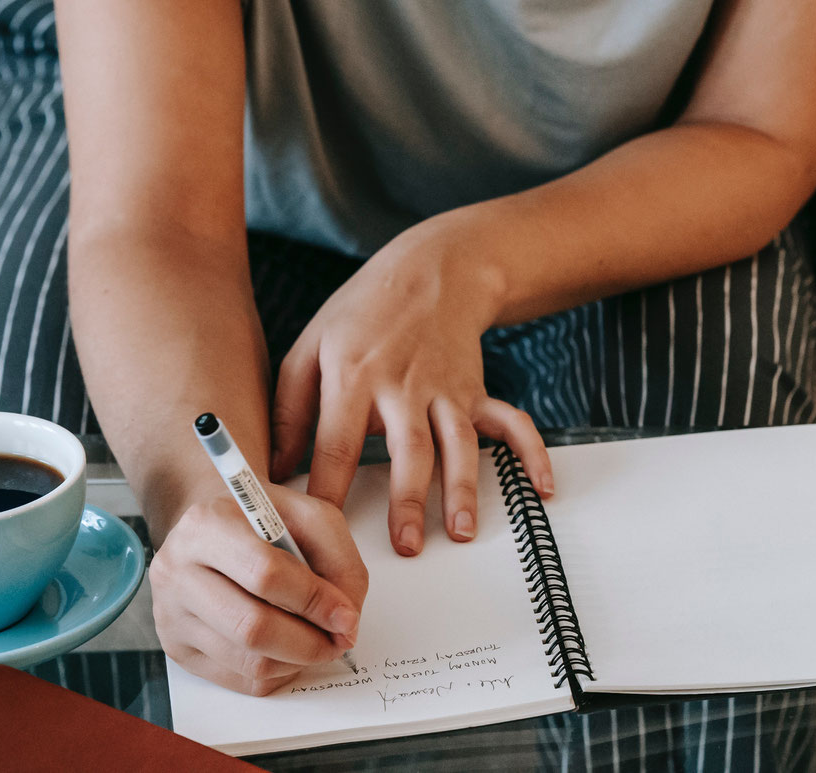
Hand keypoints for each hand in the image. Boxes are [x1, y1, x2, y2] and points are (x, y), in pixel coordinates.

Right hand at [151, 481, 367, 695]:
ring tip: (318, 643)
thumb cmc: (262, 524)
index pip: (265, 575)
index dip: (314, 601)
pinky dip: (276, 674)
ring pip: (247, 661)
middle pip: (252, 628)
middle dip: (309, 642)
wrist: (212, 532)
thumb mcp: (310, 518)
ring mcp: (170, 614)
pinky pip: (237, 680)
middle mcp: (177, 570)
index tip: (346, 615)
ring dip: (297, 661)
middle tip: (339, 639)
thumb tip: (346, 621)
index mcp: (208, 525)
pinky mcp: (176, 649)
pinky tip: (290, 652)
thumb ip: (339, 561)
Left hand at [269, 225, 553, 554]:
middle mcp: (404, 385)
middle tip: (405, 546)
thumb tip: (274, 467)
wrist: (431, 270)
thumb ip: (288, 408)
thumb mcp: (310, 346)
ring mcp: (445, 390)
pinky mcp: (474, 391)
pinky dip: (531, 454)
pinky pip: (510, 424)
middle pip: (407, 449)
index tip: (319, 530)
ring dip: (463, 489)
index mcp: (354, 376)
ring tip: (462, 532)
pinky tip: (540, 487)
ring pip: (458, 444)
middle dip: (408, 500)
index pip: (336, 443)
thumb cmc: (363, 312)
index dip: (327, 489)